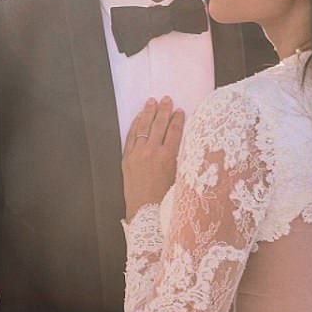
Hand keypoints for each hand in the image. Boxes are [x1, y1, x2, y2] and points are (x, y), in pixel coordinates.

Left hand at [122, 97, 184, 220]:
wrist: (145, 212)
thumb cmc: (165, 199)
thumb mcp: (179, 177)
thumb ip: (180, 158)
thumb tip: (184, 143)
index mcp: (167, 157)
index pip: (174, 131)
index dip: (178, 119)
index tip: (180, 110)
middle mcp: (152, 152)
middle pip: (159, 125)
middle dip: (164, 110)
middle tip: (167, 99)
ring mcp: (137, 154)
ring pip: (143, 128)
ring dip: (148, 113)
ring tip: (152, 102)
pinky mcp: (127, 159)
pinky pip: (130, 137)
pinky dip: (135, 125)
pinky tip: (138, 117)